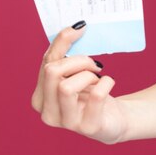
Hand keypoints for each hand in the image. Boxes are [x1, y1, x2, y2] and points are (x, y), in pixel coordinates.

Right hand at [31, 21, 126, 143]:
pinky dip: (106, 83)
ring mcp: (67, 123)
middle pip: (52, 72)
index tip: (80, 28)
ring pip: (66, 87)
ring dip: (88, 75)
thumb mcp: (75, 74)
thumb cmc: (92, 94)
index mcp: (39, 98)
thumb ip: (67, 54)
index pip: (46, 62)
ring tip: (97, 79)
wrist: (115, 120)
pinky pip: (96, 96)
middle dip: (77, 61)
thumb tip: (74, 27)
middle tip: (94, 64)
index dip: (63, 42)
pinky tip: (108, 84)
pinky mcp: (88, 127)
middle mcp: (47, 113)